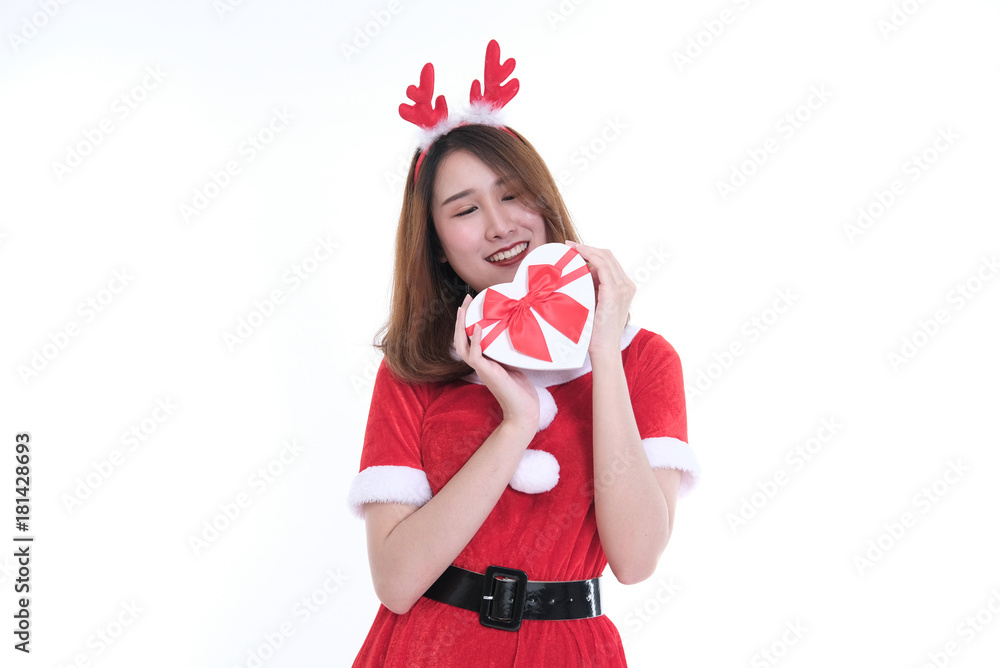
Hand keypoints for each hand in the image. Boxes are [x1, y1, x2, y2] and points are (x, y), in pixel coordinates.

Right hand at [455, 294, 539, 430]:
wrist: (524, 410)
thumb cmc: (521, 389)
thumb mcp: (513, 362)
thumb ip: (508, 349)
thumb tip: (514, 329)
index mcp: (483, 361)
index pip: (468, 339)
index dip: (466, 322)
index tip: (471, 304)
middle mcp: (479, 364)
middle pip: (460, 339)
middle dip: (461, 318)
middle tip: (466, 299)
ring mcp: (482, 369)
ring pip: (462, 346)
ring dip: (461, 326)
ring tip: (465, 309)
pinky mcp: (488, 374)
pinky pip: (475, 356)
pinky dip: (475, 341)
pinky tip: (477, 327)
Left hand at [565, 240, 634, 356]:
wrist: (603, 350)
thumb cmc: (595, 332)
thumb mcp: (595, 304)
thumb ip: (592, 288)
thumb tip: (580, 273)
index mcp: (625, 288)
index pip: (610, 262)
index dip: (592, 252)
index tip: (574, 249)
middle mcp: (627, 286)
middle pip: (608, 256)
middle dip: (588, 248)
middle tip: (569, 246)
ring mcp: (623, 288)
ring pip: (605, 257)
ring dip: (586, 249)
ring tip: (570, 248)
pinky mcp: (614, 292)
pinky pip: (602, 265)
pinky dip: (589, 256)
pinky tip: (576, 254)